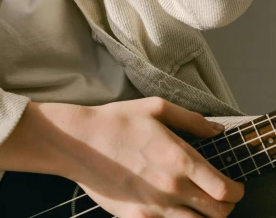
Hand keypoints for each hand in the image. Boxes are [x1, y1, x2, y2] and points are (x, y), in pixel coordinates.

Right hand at [56, 97, 244, 217]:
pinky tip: (173, 209)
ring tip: (198, 205)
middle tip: (218, 196)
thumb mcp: (155, 108)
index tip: (234, 187)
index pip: (225, 190)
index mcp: (179, 158)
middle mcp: (172, 187)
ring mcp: (155, 207)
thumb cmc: (117, 120)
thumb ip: (191, 120)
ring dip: (204, 217)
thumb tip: (217, 131)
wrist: (79, 141)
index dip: (236, 191)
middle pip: (218, 213)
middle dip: (225, 205)